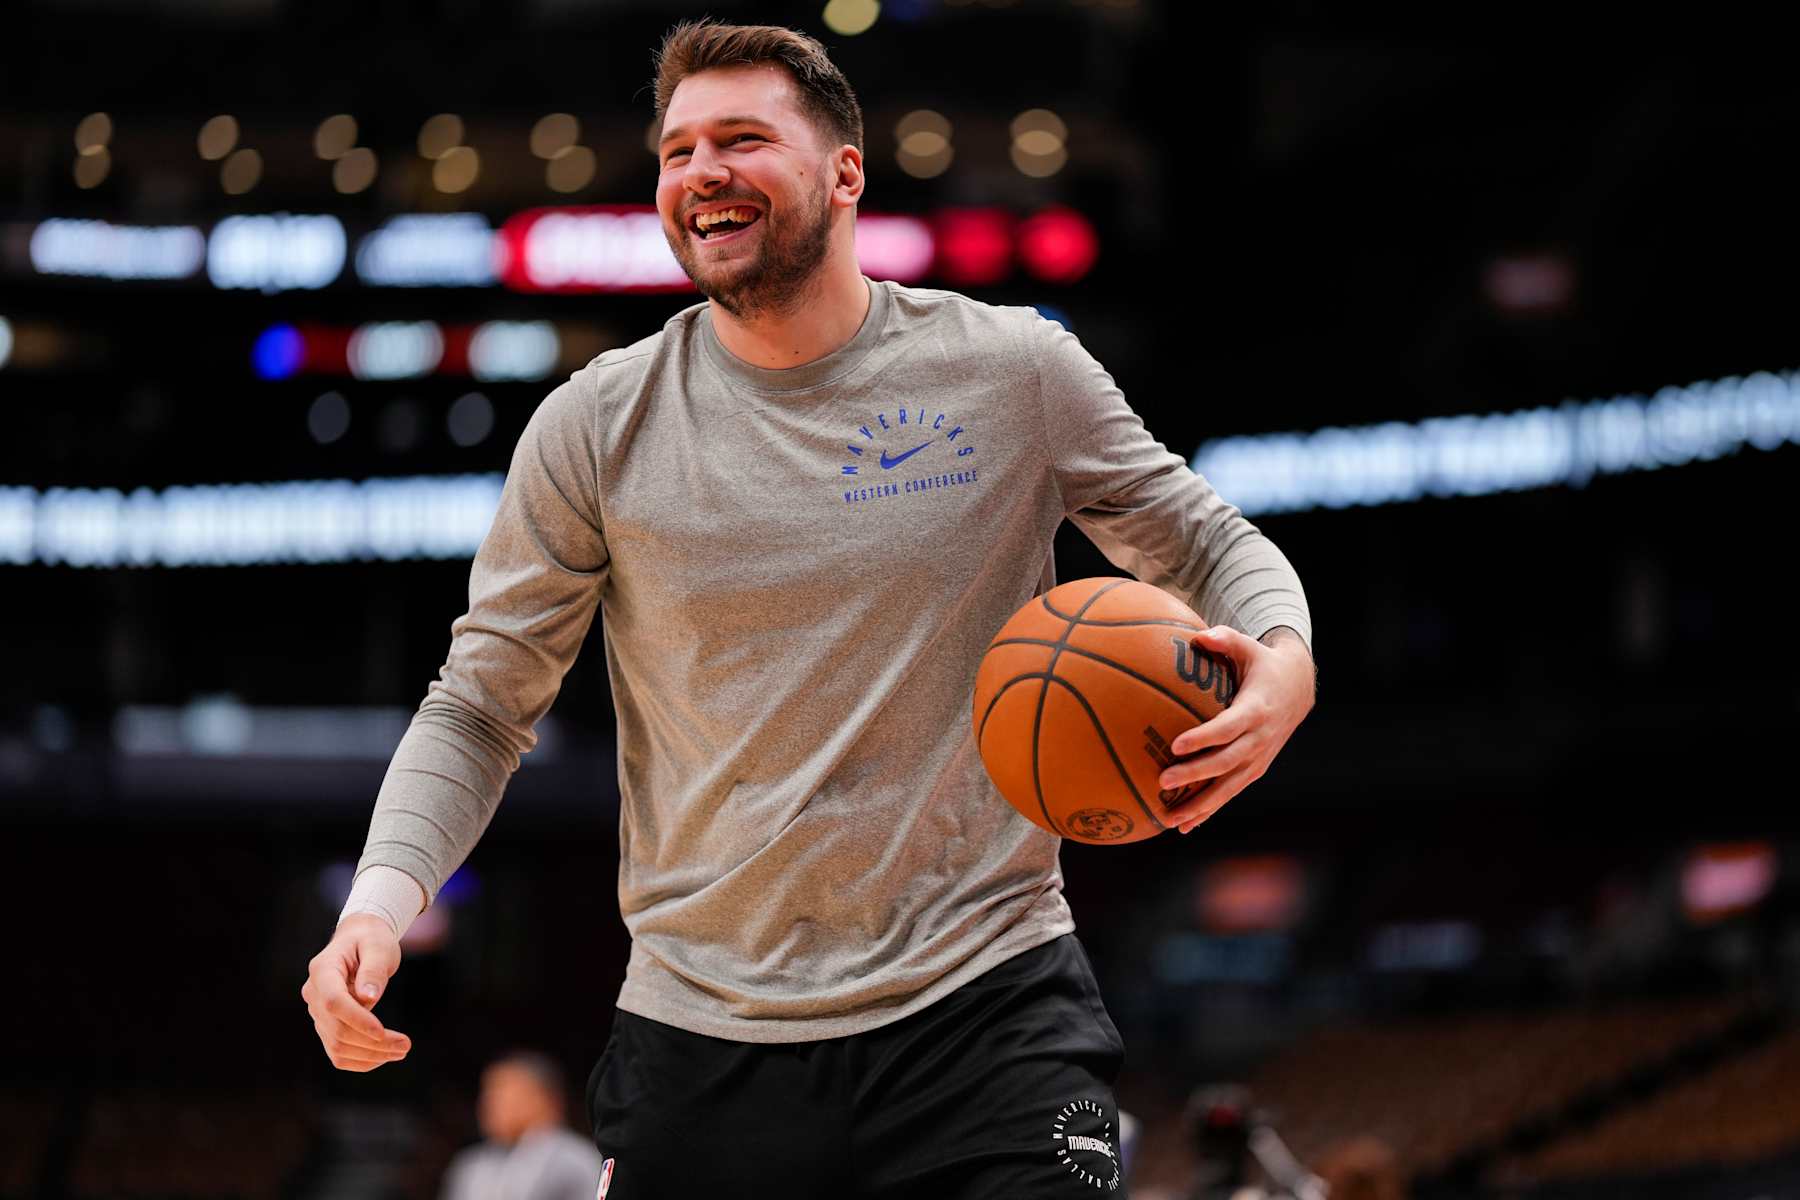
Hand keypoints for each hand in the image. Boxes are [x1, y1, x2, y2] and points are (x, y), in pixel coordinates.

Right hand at [301, 915, 411, 1071]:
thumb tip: (368, 999)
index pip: (334, 1002)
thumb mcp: (378, 946)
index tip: (383, 1033)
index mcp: (322, 970)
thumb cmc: (371, 940)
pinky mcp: (326, 1025)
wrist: (360, 940)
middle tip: (406, 1045)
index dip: (357, 1020)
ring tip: (401, 1051)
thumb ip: (373, 970)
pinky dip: (360, 1060)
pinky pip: (338, 1051)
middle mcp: (314, 993)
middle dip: (372, 1043)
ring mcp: (317, 1012)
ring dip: (369, 1055)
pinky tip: (384, 1056)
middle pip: (337, 1029)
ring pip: (337, 1045)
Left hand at [1158, 625, 1314, 833]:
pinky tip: (1185, 826)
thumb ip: (1224, 639)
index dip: (1204, 737)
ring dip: (1200, 805)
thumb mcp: (1248, 645)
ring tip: (1169, 820)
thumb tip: (1198, 636)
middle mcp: (1259, 739)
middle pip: (1225, 762)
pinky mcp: (1255, 769)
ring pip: (1228, 787)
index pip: (1228, 727)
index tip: (1176, 745)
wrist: (1298, 688)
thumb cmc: (1262, 664)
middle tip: (1162, 781)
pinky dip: (1210, 810)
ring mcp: (1259, 758)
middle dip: (1195, 775)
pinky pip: (1230, 792)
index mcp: (1256, 710)